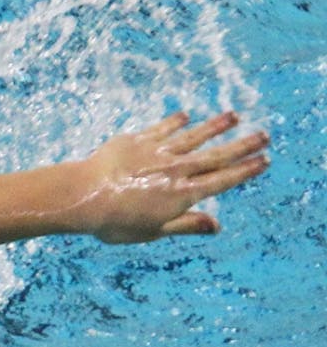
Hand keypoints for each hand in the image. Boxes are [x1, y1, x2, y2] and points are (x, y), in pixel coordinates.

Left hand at [73, 111, 269, 243]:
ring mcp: (156, 152)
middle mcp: (175, 170)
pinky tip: (186, 115)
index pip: (222, 180)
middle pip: (215, 155)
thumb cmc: (115, 221)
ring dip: (215, 126)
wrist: (82, 196)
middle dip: (242, 145)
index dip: (244, 170)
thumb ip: (186, 225)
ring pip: (193, 136)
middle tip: (264, 134)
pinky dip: (175, 121)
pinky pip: (161, 128)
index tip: (264, 160)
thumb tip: (217, 226)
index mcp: (182, 194)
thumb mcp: (153, 231)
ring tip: (234, 115)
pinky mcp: (136, 141)